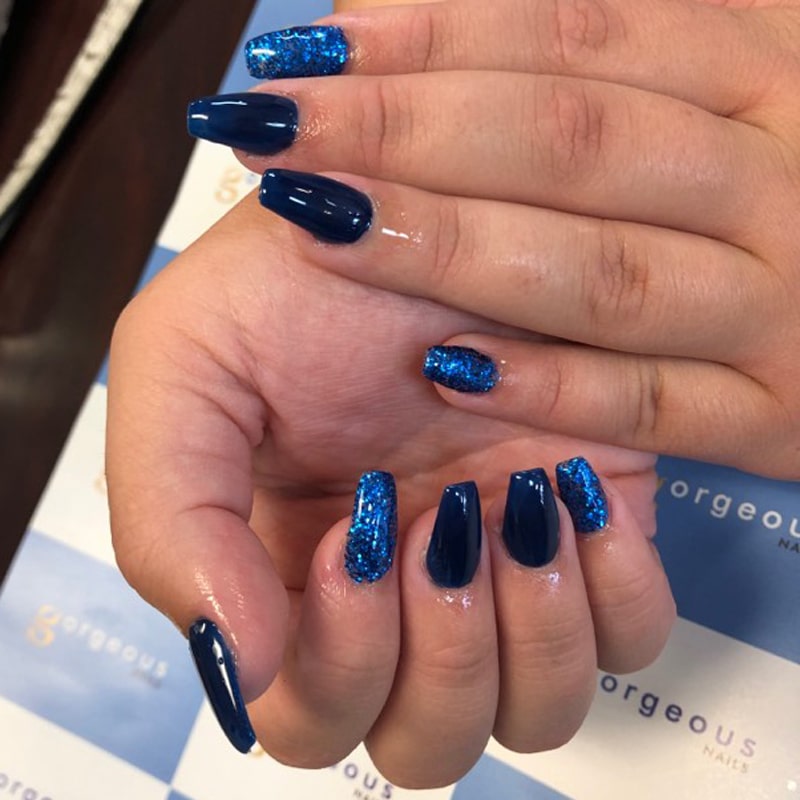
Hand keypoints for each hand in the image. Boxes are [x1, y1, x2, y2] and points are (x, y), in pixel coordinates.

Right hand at [106, 193, 672, 786]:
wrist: (419, 193)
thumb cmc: (297, 272)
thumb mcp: (184, 367)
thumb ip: (168, 522)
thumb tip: (235, 664)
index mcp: (293, 574)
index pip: (310, 715)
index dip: (335, 665)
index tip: (352, 543)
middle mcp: (403, 594)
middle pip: (427, 739)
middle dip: (438, 661)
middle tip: (430, 526)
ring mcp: (505, 568)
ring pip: (535, 712)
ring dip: (526, 635)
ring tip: (505, 504)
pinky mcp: (593, 530)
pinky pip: (629, 639)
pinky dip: (610, 595)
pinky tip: (570, 499)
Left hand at [222, 0, 799, 477]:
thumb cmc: (774, 192)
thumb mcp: (724, 85)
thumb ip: (608, 47)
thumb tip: (426, 7)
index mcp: (760, 71)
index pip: (574, 32)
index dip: (430, 37)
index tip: (305, 53)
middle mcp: (777, 180)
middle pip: (573, 144)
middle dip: (406, 134)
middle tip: (275, 130)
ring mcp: (782, 309)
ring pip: (603, 277)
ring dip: (454, 251)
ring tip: (320, 228)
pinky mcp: (776, 419)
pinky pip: (655, 408)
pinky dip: (553, 390)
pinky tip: (445, 372)